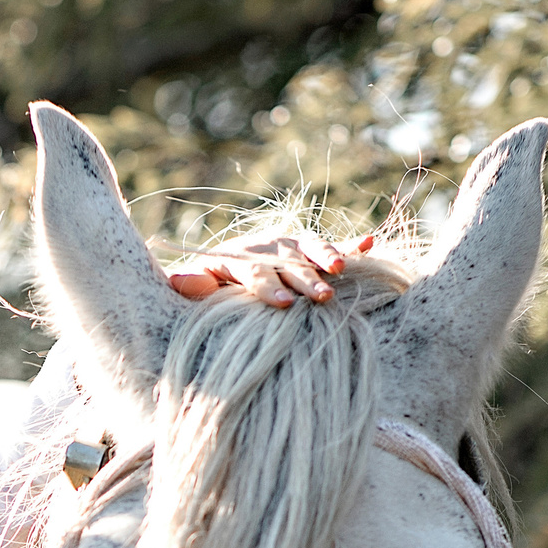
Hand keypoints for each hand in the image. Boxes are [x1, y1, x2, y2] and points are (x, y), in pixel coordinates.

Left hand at [167, 233, 353, 307]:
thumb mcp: (197, 283)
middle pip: (288, 264)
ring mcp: (290, 246)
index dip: (268, 288)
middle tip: (321, 296)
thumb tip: (180, 281)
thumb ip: (191, 283)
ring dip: (327, 256)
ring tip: (339, 269)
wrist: (224, 265)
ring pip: (310, 248)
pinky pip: (331, 245)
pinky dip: (350, 246)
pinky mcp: (307, 249)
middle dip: (305, 279)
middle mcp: (267, 248)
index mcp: (239, 258)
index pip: (255, 273)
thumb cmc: (211, 284)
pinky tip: (367, 243)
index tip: (282, 304)